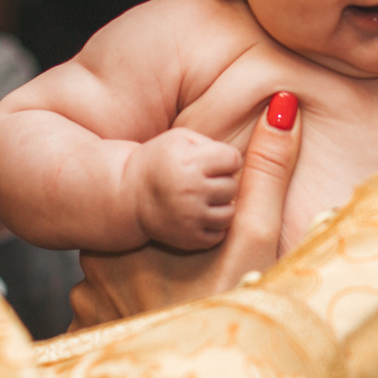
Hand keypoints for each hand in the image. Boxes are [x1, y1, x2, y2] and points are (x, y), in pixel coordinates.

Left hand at [69, 94, 302, 328]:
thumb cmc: (238, 317)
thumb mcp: (258, 239)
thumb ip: (266, 171)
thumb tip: (282, 105)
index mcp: (133, 231)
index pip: (146, 202)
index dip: (173, 214)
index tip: (198, 236)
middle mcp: (96, 264)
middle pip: (128, 239)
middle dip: (156, 251)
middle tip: (197, 274)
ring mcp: (88, 307)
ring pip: (112, 280)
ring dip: (138, 289)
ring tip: (183, 306)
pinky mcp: (87, 341)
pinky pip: (102, 319)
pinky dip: (126, 321)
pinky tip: (160, 332)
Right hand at [123, 126, 243, 249]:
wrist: (130, 197)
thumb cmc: (160, 162)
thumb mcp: (181, 139)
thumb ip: (215, 142)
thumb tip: (247, 151)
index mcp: (189, 163)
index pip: (233, 159)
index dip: (225, 159)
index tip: (213, 162)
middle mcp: (190, 191)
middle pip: (232, 186)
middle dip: (222, 182)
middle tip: (204, 182)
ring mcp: (190, 218)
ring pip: (230, 212)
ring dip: (221, 205)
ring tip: (204, 199)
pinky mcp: (190, 239)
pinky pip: (220, 233)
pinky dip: (213, 225)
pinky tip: (199, 215)